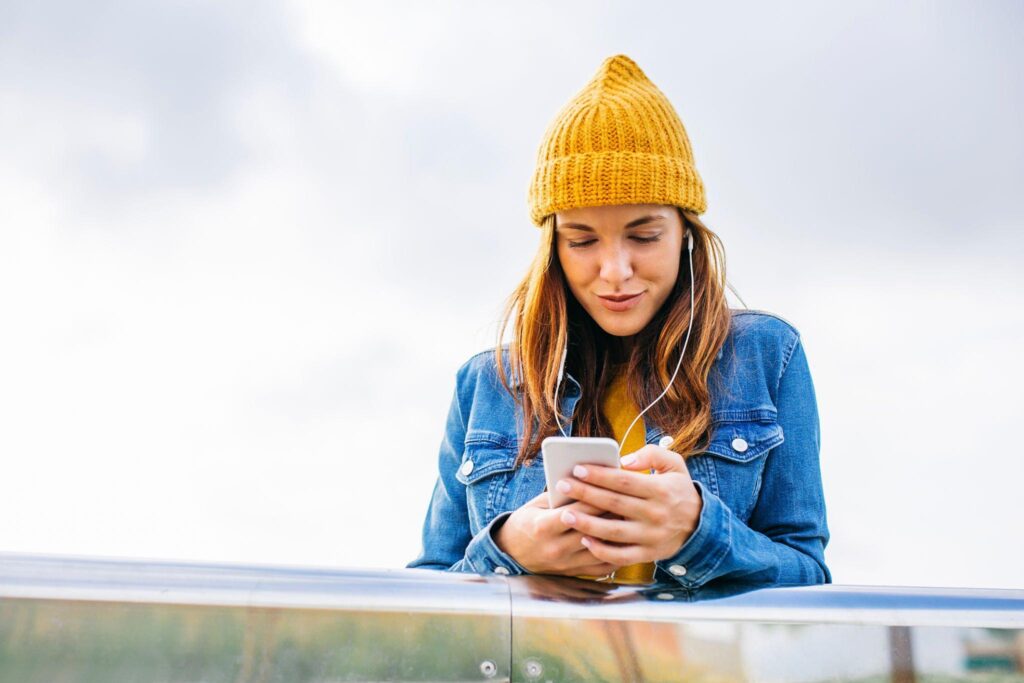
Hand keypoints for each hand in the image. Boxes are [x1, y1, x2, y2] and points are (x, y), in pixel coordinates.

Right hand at [494, 490, 621, 576]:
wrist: (512, 553)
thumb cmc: (527, 521)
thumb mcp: (537, 505)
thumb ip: (561, 496)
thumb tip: (589, 483)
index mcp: (542, 527)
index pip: (575, 511)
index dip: (594, 497)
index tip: (610, 485)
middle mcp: (555, 548)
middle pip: (591, 530)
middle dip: (610, 514)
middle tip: (628, 500)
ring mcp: (565, 564)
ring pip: (600, 549)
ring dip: (617, 534)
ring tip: (630, 519)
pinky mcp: (574, 574)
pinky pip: (601, 567)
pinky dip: (615, 553)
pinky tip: (626, 541)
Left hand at [554, 445, 702, 565]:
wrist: (700, 526)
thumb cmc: (678, 490)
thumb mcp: (675, 465)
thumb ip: (652, 454)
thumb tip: (624, 460)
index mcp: (660, 490)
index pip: (624, 481)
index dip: (599, 475)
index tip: (577, 468)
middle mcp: (655, 514)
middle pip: (614, 504)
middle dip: (585, 494)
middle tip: (561, 486)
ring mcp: (651, 537)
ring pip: (614, 532)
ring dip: (587, 524)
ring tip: (565, 514)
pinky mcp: (648, 554)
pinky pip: (621, 556)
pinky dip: (602, 551)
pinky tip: (584, 540)